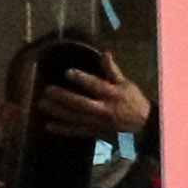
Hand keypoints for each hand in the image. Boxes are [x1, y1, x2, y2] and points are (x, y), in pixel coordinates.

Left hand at [34, 51, 150, 139]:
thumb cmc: (134, 102)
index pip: (96, 86)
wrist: (144, 127)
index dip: (82, 79)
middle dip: (64, 98)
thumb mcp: (126, 84)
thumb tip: (104, 54)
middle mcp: (104, 110)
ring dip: (58, 112)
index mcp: (113, 95)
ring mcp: (98, 123)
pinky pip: (77, 132)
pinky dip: (63, 130)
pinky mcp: (95, 133)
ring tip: (43, 105)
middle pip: (81, 104)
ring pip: (76, 118)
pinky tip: (49, 126)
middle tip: (48, 90)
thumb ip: (112, 70)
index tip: (67, 73)